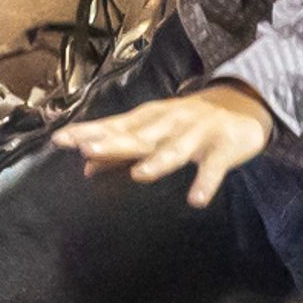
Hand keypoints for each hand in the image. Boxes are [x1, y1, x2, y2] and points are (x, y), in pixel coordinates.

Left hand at [50, 81, 274, 206]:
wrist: (242, 102)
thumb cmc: (187, 122)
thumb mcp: (152, 131)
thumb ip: (120, 149)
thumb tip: (84, 166)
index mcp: (149, 120)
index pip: (113, 126)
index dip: (88, 133)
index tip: (60, 139)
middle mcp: (169, 124)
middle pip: (139, 136)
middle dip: (114, 142)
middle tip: (88, 149)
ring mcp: (197, 135)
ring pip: (175, 150)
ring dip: (158, 161)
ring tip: (139, 175)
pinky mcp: (223, 148)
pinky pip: (213, 167)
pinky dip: (206, 182)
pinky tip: (197, 199)